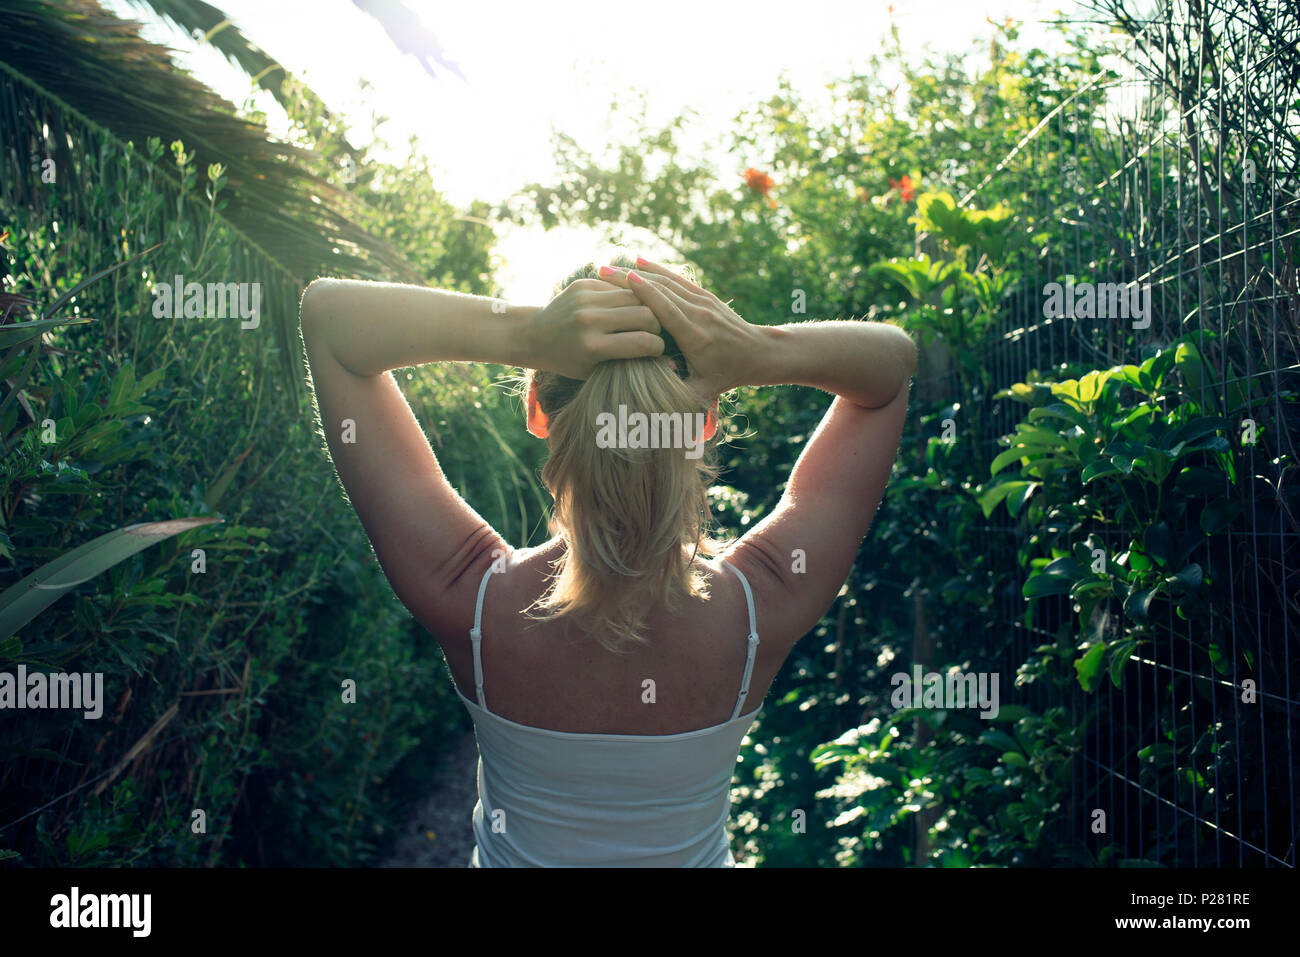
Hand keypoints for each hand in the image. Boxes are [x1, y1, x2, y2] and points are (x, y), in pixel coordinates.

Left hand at [525, 278, 664, 378]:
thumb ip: (633, 366)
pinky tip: (627, 305)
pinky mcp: (583, 284)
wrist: (535, 334)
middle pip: (644, 314)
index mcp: (593, 347)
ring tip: (645, 317)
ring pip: (635, 295)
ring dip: (645, 306)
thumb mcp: (598, 371)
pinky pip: (619, 286)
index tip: (659, 350)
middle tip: (654, 332)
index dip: (658, 347)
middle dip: (655, 325)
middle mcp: (589, 320)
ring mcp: (585, 299)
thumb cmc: (570, 361)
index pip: (643, 342)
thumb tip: (674, 366)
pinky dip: (627, 296)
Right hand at [597, 259, 764, 403]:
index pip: (667, 309)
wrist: (759, 353)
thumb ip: (679, 395)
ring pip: (669, 281)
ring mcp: (704, 301)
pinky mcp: (706, 296)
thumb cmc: (728, 374)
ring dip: (641, 271)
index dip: (645, 293)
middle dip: (631, 278)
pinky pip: (678, 280)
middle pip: (663, 290)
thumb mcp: (704, 391)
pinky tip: (640, 262)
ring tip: (613, 266)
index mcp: (696, 337)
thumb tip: (650, 405)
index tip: (621, 280)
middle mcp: (700, 314)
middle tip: (602, 271)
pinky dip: (658, 270)